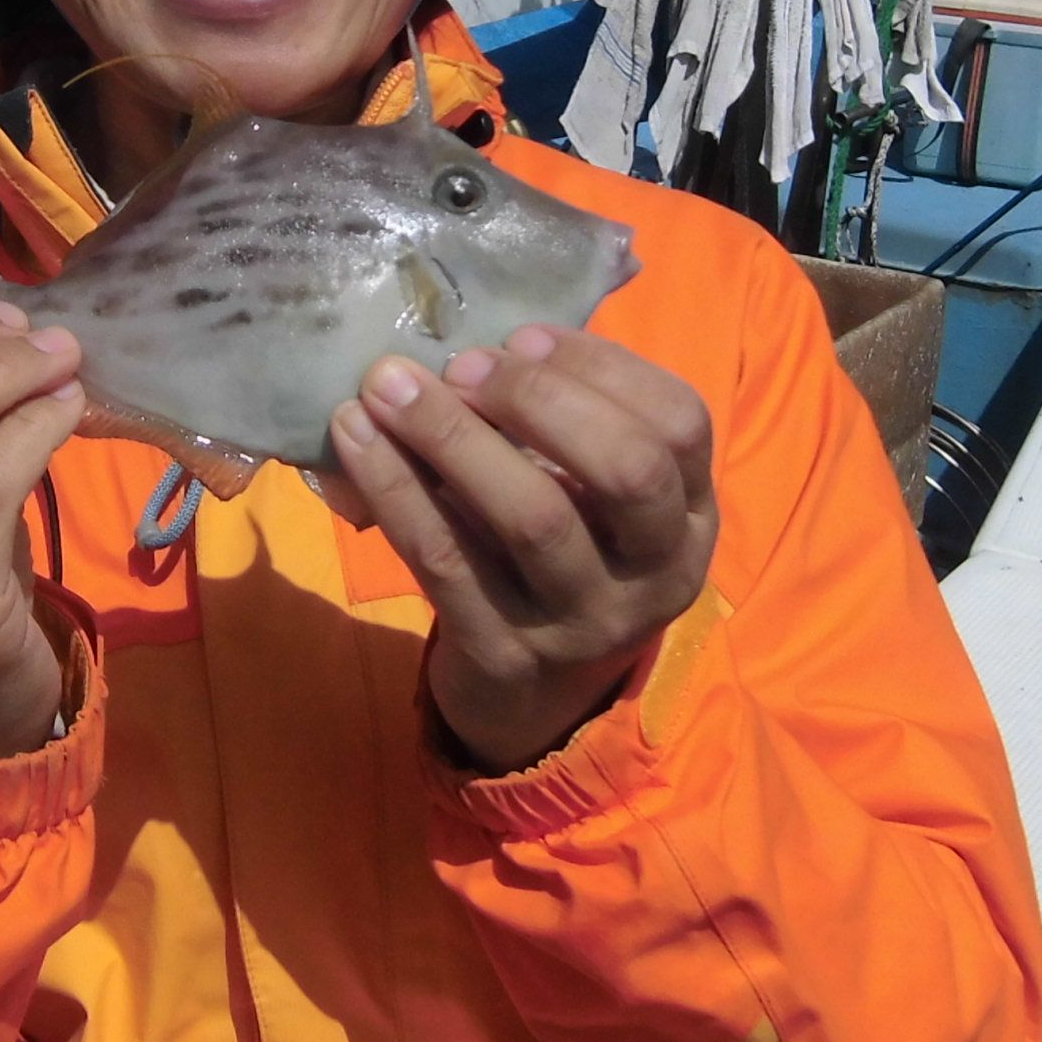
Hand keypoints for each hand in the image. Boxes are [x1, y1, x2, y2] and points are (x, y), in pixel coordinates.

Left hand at [327, 325, 717, 772]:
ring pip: (531, 516)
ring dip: (453, 435)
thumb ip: (570, 424)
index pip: (679, 422)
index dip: (602, 368)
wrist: (532, 701)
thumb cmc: (563, 560)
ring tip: (386, 384)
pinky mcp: (503, 655)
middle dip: (540, 399)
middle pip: (625, 469)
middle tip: (461, 366)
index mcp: (688, 519)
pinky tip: (353, 436)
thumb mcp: (597, 502)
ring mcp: (582, 623)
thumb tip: (488, 339)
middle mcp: (653, 575)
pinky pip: (445, 559)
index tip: (522, 339)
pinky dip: (394, 488)